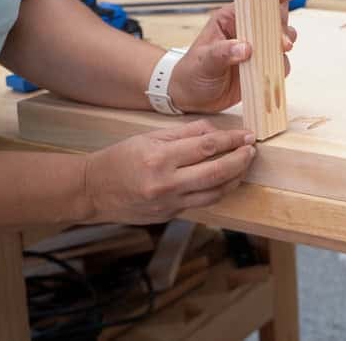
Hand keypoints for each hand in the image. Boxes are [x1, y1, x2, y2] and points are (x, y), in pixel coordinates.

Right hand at [82, 119, 255, 224]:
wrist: (93, 191)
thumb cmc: (120, 158)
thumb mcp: (149, 137)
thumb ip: (185, 133)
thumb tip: (216, 131)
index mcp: (159, 158)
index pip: (207, 147)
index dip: (232, 140)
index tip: (247, 135)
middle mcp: (166, 184)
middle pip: (216, 172)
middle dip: (240, 160)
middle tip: (252, 150)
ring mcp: (169, 203)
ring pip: (214, 193)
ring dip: (235, 178)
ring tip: (244, 164)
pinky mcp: (170, 215)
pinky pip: (202, 203)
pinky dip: (218, 191)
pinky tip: (226, 180)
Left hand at [169, 0, 302, 113]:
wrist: (191, 97)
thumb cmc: (192, 72)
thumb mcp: (204, 61)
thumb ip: (223, 53)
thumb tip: (246, 48)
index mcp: (230, 19)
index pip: (255, 1)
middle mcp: (246, 31)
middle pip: (275, 19)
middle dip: (283, 27)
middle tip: (283, 43)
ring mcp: (255, 49)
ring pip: (281, 40)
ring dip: (284, 46)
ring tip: (280, 54)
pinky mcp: (261, 66)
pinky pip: (279, 63)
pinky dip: (281, 66)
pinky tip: (273, 72)